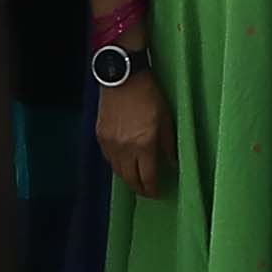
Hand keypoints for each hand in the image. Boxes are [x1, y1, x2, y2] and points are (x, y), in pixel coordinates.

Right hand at [95, 68, 172, 196]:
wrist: (123, 77)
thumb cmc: (148, 94)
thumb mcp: (166, 118)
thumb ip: (168, 143)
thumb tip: (172, 162)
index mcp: (144, 144)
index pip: (147, 177)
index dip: (152, 189)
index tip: (156, 193)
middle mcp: (124, 148)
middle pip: (130, 178)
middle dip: (139, 188)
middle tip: (146, 191)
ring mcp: (110, 143)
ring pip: (117, 170)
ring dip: (127, 178)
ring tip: (135, 179)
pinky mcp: (100, 135)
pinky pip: (108, 158)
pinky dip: (116, 164)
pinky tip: (123, 163)